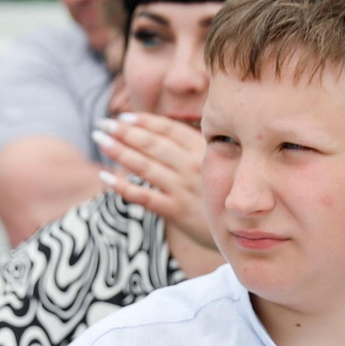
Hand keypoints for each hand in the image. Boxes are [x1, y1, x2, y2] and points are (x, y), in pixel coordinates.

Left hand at [93, 113, 215, 252]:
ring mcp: (183, 188)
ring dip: (119, 151)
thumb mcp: (221, 163)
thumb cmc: (228, 193)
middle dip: (124, 132)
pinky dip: (122, 186)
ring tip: (100, 140)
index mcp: (203, 150)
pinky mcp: (176, 211)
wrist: (244, 228)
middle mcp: (192, 166)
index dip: (143, 121)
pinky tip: (105, 176)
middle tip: (102, 124)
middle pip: (152, 144)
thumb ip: (196, 148)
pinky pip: (143, 196)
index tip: (122, 117)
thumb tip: (167, 133)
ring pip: (144, 166)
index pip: (167, 129)